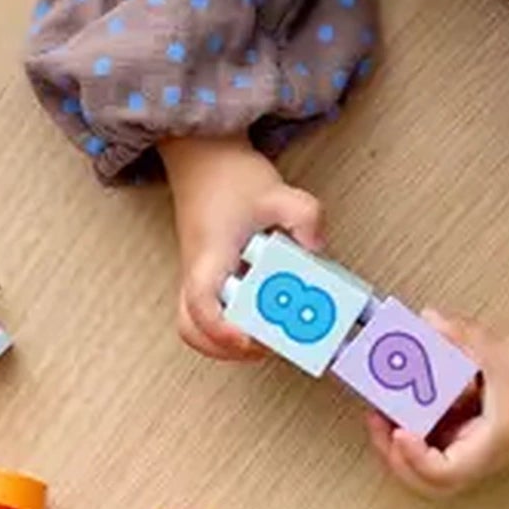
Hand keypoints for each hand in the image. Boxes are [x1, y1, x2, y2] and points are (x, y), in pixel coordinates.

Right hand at [162, 134, 326, 362]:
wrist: (205, 160)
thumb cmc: (230, 180)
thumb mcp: (277, 192)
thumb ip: (304, 216)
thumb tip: (316, 249)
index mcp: (209, 257)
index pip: (201, 304)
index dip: (222, 330)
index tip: (251, 338)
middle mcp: (198, 274)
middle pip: (192, 330)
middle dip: (227, 347)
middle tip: (267, 342)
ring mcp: (201, 280)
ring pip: (197, 327)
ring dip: (230, 340)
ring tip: (271, 333)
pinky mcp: (210, 281)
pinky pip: (214, 315)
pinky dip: (236, 324)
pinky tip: (269, 311)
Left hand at [365, 310, 508, 499]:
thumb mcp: (500, 353)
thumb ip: (462, 337)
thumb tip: (428, 321)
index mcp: (488, 446)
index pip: (445, 471)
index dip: (415, 458)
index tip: (400, 431)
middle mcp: (476, 457)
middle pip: (427, 482)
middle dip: (395, 457)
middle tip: (377, 421)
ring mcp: (470, 451)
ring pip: (425, 468)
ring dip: (397, 446)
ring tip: (381, 412)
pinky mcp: (465, 438)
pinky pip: (430, 445)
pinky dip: (409, 430)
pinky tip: (400, 402)